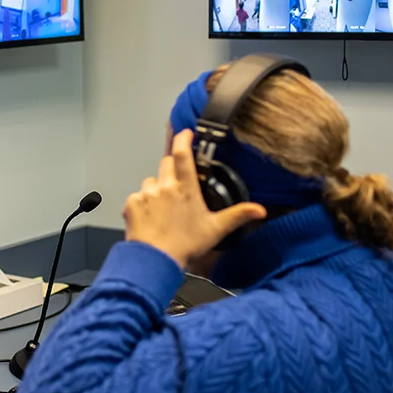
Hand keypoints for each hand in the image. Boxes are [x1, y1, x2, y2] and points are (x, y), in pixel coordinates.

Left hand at [123, 130, 266, 268]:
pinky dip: (142, 204)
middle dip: (171, 169)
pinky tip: (150, 219)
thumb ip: (238, 215)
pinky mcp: (132, 203)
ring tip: (162, 209)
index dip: (183, 138)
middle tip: (177, 188)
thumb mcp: (216, 229)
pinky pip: (137, 197)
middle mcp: (165, 186)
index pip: (183, 153)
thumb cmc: (185, 245)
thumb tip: (260, 210)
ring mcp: (146, 193)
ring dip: (156, 189)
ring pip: (151, 181)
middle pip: (166, 163)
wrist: (155, 260)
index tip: (185, 132)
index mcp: (186, 188)